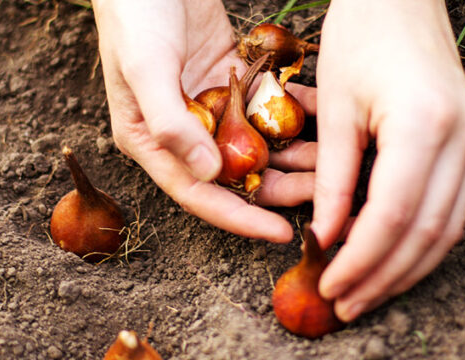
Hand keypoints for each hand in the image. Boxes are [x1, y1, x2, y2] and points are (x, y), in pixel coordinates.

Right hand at [92, 0, 316, 241]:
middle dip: (275, 191)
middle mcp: (181, 132)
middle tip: (320, 201)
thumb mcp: (145, 69)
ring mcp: (207, 107)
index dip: (238, 218)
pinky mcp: (228, 82)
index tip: (279, 233)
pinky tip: (320, 127)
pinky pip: (262, 109)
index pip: (197, 193)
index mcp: (150, 141)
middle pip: (231, 176)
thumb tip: (209, 173)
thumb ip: (171, 124)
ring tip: (329, 167)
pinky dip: (287, 118)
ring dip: (288, 158)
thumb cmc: (135, 17)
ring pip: (253, 145)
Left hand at [313, 0, 464, 320]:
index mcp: (422, 122)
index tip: (330, 284)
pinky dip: (421, 239)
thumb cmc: (358, 35)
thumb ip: (334, 178)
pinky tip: (394, 258)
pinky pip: (451, 205)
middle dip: (384, 275)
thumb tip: (328, 236)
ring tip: (368, 293)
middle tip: (347, 304)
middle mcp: (459, 136)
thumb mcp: (334, 108)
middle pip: (427, 230)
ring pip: (447, 226)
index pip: (394, 214)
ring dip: (407, 266)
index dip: (361, 259)